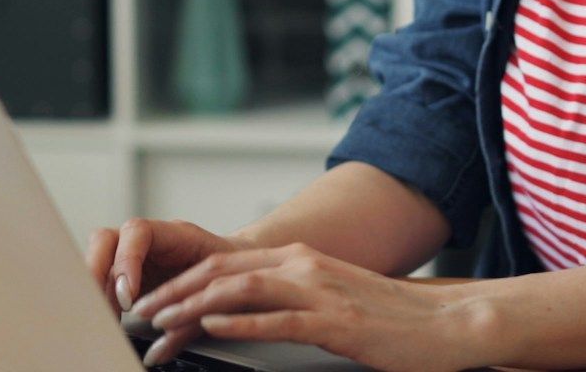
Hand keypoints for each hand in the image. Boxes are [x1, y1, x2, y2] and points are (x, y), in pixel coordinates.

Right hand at [82, 217, 253, 325]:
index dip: (127, 260)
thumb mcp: (216, 294)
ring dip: (96, 288)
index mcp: (175, 234)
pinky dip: (101, 299)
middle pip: (106, 239)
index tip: (128, 295)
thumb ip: (187, 319)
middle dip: (96, 270)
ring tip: (104, 317)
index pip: (138, 232)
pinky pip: (104, 279)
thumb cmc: (232, 275)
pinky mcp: (130, 274)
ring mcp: (136, 255)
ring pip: (100, 258)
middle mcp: (149, 241)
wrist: (242, 268)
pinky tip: (108, 318)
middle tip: (102, 305)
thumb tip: (159, 350)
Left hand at [126, 242, 492, 371]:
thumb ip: (289, 299)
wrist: (448, 323)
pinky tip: (212, 327)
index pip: (223, 264)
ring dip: (192, 307)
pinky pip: (278, 318)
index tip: (150, 303)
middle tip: (137, 316)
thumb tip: (245, 313)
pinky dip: (240, 321)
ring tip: (160, 325)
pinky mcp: (336, 321)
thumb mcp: (330, 299)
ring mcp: (319, 290)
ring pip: (240, 290)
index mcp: (299, 259)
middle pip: (221, 271)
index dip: (180, 282)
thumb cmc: (389, 320)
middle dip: (173, 293)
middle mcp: (303, 265)